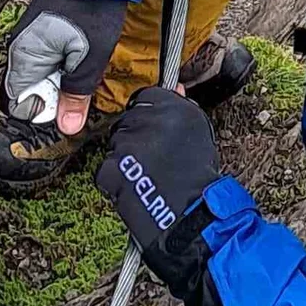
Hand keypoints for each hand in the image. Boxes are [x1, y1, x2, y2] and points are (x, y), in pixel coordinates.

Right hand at [4, 0, 127, 130]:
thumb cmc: (90, 10)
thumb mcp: (89, 59)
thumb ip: (75, 95)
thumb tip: (67, 128)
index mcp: (22, 57)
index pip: (15, 104)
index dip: (39, 114)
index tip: (62, 112)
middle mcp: (18, 49)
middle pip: (27, 92)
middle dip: (51, 99)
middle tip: (77, 95)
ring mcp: (28, 39)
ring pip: (38, 77)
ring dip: (58, 84)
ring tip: (80, 75)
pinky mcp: (41, 33)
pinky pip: (44, 62)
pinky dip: (60, 68)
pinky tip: (79, 63)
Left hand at [95, 87, 220, 304]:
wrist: (191, 217)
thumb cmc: (199, 178)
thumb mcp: (199, 133)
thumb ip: (183, 107)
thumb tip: (176, 88)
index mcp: (171, 105)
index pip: (145, 97)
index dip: (148, 118)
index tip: (154, 134)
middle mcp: (147, 119)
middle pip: (128, 121)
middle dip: (136, 139)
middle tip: (154, 161)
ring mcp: (126, 143)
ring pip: (116, 145)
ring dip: (125, 159)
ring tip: (148, 177)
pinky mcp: (110, 167)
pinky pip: (106, 168)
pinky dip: (116, 179)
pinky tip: (136, 188)